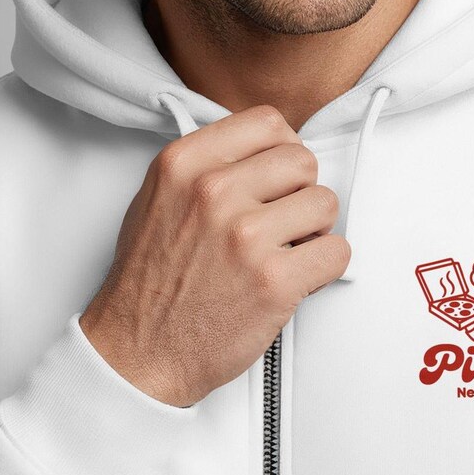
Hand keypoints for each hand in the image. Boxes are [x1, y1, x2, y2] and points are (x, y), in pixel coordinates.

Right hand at [79, 104, 345, 406]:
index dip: (282, 149)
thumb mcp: (157, 197)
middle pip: (302, 160)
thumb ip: (205, 164)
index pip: (267, 121)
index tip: (278, 175)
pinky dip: (324, 267)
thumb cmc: (149, 280)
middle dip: (300, 190)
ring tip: (287, 249)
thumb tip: (261, 147)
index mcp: (184, 163)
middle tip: (282, 220)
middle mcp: (213, 191)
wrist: (137, 353)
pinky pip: (337, 251)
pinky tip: (297, 277)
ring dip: (314, 229)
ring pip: (325, 202)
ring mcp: (245, 236)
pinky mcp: (274, 281)